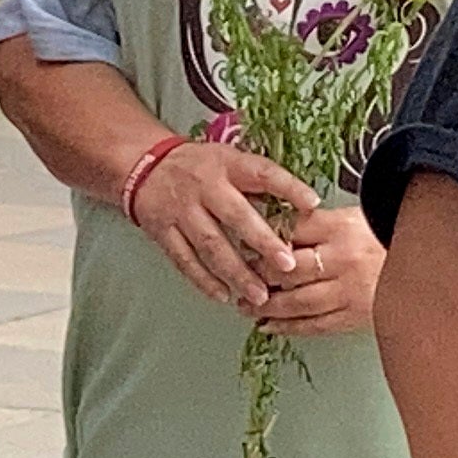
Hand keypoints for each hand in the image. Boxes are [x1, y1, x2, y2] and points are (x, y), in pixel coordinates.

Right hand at [130, 137, 324, 316]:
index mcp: (227, 164)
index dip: (288, 187)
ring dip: (237, 273)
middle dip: (264, 243)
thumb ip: (258, 185)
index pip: (262, 173)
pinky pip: (185, 260)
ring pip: (211, 245)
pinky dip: (204, 280)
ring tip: (260, 296)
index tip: (312, 204)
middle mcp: (204, 186)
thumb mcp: (230, 161)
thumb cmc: (200, 167)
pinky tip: (223, 296)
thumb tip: (300, 209)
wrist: (145, 165)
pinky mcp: (163, 231)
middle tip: (288, 265)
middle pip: (236, 216)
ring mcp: (181, 210)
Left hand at [256, 205, 383, 339]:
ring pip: (297, 301)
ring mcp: (350, 290)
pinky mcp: (357, 316)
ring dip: (268, 306)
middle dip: (260, 275)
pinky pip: (316, 325)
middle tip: (243, 278)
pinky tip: (271, 326)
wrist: (429, 263)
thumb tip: (281, 232)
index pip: (291, 230)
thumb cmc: (393, 238)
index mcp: (342, 227)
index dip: (265, 238)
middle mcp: (344, 259)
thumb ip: (320, 225)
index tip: (250, 244)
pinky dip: (289, 327)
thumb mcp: (358, 216)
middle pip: (289, 269)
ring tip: (248, 307)